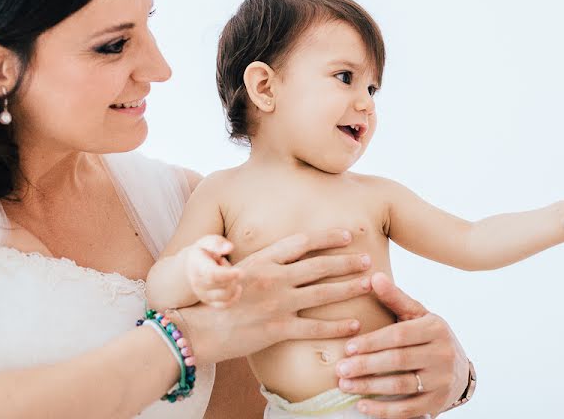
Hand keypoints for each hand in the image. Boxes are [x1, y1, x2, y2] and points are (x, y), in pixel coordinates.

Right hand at [178, 229, 372, 363]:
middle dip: (347, 261)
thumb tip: (262, 249)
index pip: (301, 243)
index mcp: (262, 259)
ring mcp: (278, 303)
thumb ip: (251, 258)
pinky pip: (315, 327)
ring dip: (349, 287)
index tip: (347, 234)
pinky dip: (337, 326)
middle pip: (319, 266)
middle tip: (368, 258)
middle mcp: (274, 278)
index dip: (327, 237)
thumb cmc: (207, 299)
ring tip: (370, 283)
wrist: (193, 330)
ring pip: (323, 293)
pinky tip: (355, 325)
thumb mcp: (228, 269)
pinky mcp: (278, 329)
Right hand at [185, 235, 242, 307]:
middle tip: (224, 263)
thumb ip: (217, 243)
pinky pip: (224, 305)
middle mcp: (197, 284)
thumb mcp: (207, 241)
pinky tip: (237, 287)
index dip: (228, 275)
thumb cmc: (204, 251)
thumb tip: (229, 248)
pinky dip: (234, 298)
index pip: (212, 275)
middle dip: (232, 275)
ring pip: (225, 296)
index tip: (240, 272)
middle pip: (222, 287)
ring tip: (226, 273)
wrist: (193, 265)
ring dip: (233, 283)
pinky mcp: (208, 301)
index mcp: (197, 267)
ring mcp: (202, 294)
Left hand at [335, 273, 469, 418]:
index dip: (372, 341)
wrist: (460, 371)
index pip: (399, 334)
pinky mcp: (437, 403)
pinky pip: (407, 409)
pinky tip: (362, 406)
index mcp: (436, 328)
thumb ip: (395, 297)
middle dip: (366, 365)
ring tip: (345, 385)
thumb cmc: (429, 337)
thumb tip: (373, 276)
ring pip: (401, 385)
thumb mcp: (418, 315)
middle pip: (398, 360)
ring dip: (369, 387)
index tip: (348, 346)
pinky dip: (383, 410)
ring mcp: (441, 380)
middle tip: (340, 368)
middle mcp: (442, 354)